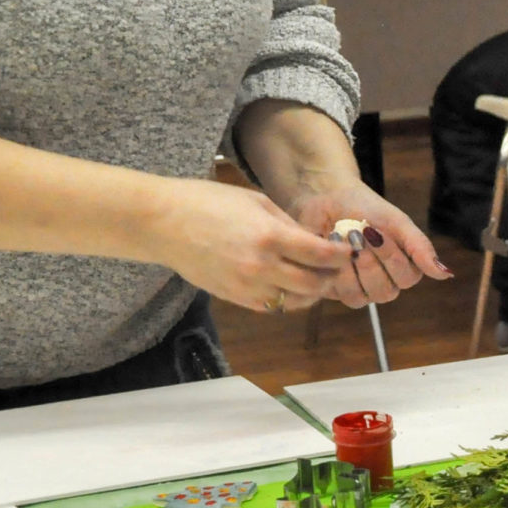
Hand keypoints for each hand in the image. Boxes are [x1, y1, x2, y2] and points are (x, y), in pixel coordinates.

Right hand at [151, 179, 358, 313]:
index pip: (320, 255)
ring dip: (313, 293)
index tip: (346, 251)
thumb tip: (313, 239)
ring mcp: (248, 286)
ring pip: (297, 301)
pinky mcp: (235, 298)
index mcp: (270, 237)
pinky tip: (290, 286)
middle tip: (334, 268)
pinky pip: (273, 307)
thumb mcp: (255, 201)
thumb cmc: (206, 203)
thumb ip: (287, 224)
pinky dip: (288, 299)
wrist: (161, 223)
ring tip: (315, 279)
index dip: (340, 255)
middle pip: (315, 284)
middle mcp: (262, 266)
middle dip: (331, 276)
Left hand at [283, 182, 450, 307]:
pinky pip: (339, 293)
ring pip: (362, 297)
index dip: (390, 256)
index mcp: (405, 269)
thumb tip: (446, 274)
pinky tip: (331, 250)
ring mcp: (359, 289)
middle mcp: (384, 284)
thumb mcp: (398, 223)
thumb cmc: (366, 208)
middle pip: (385, 292)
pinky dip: (334, 270)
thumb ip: (421, 248)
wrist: (328, 198)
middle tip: (357, 233)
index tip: (376, 231)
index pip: (407, 279)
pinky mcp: (334, 290)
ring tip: (342, 239)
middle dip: (369, 260)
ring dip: (351, 266)